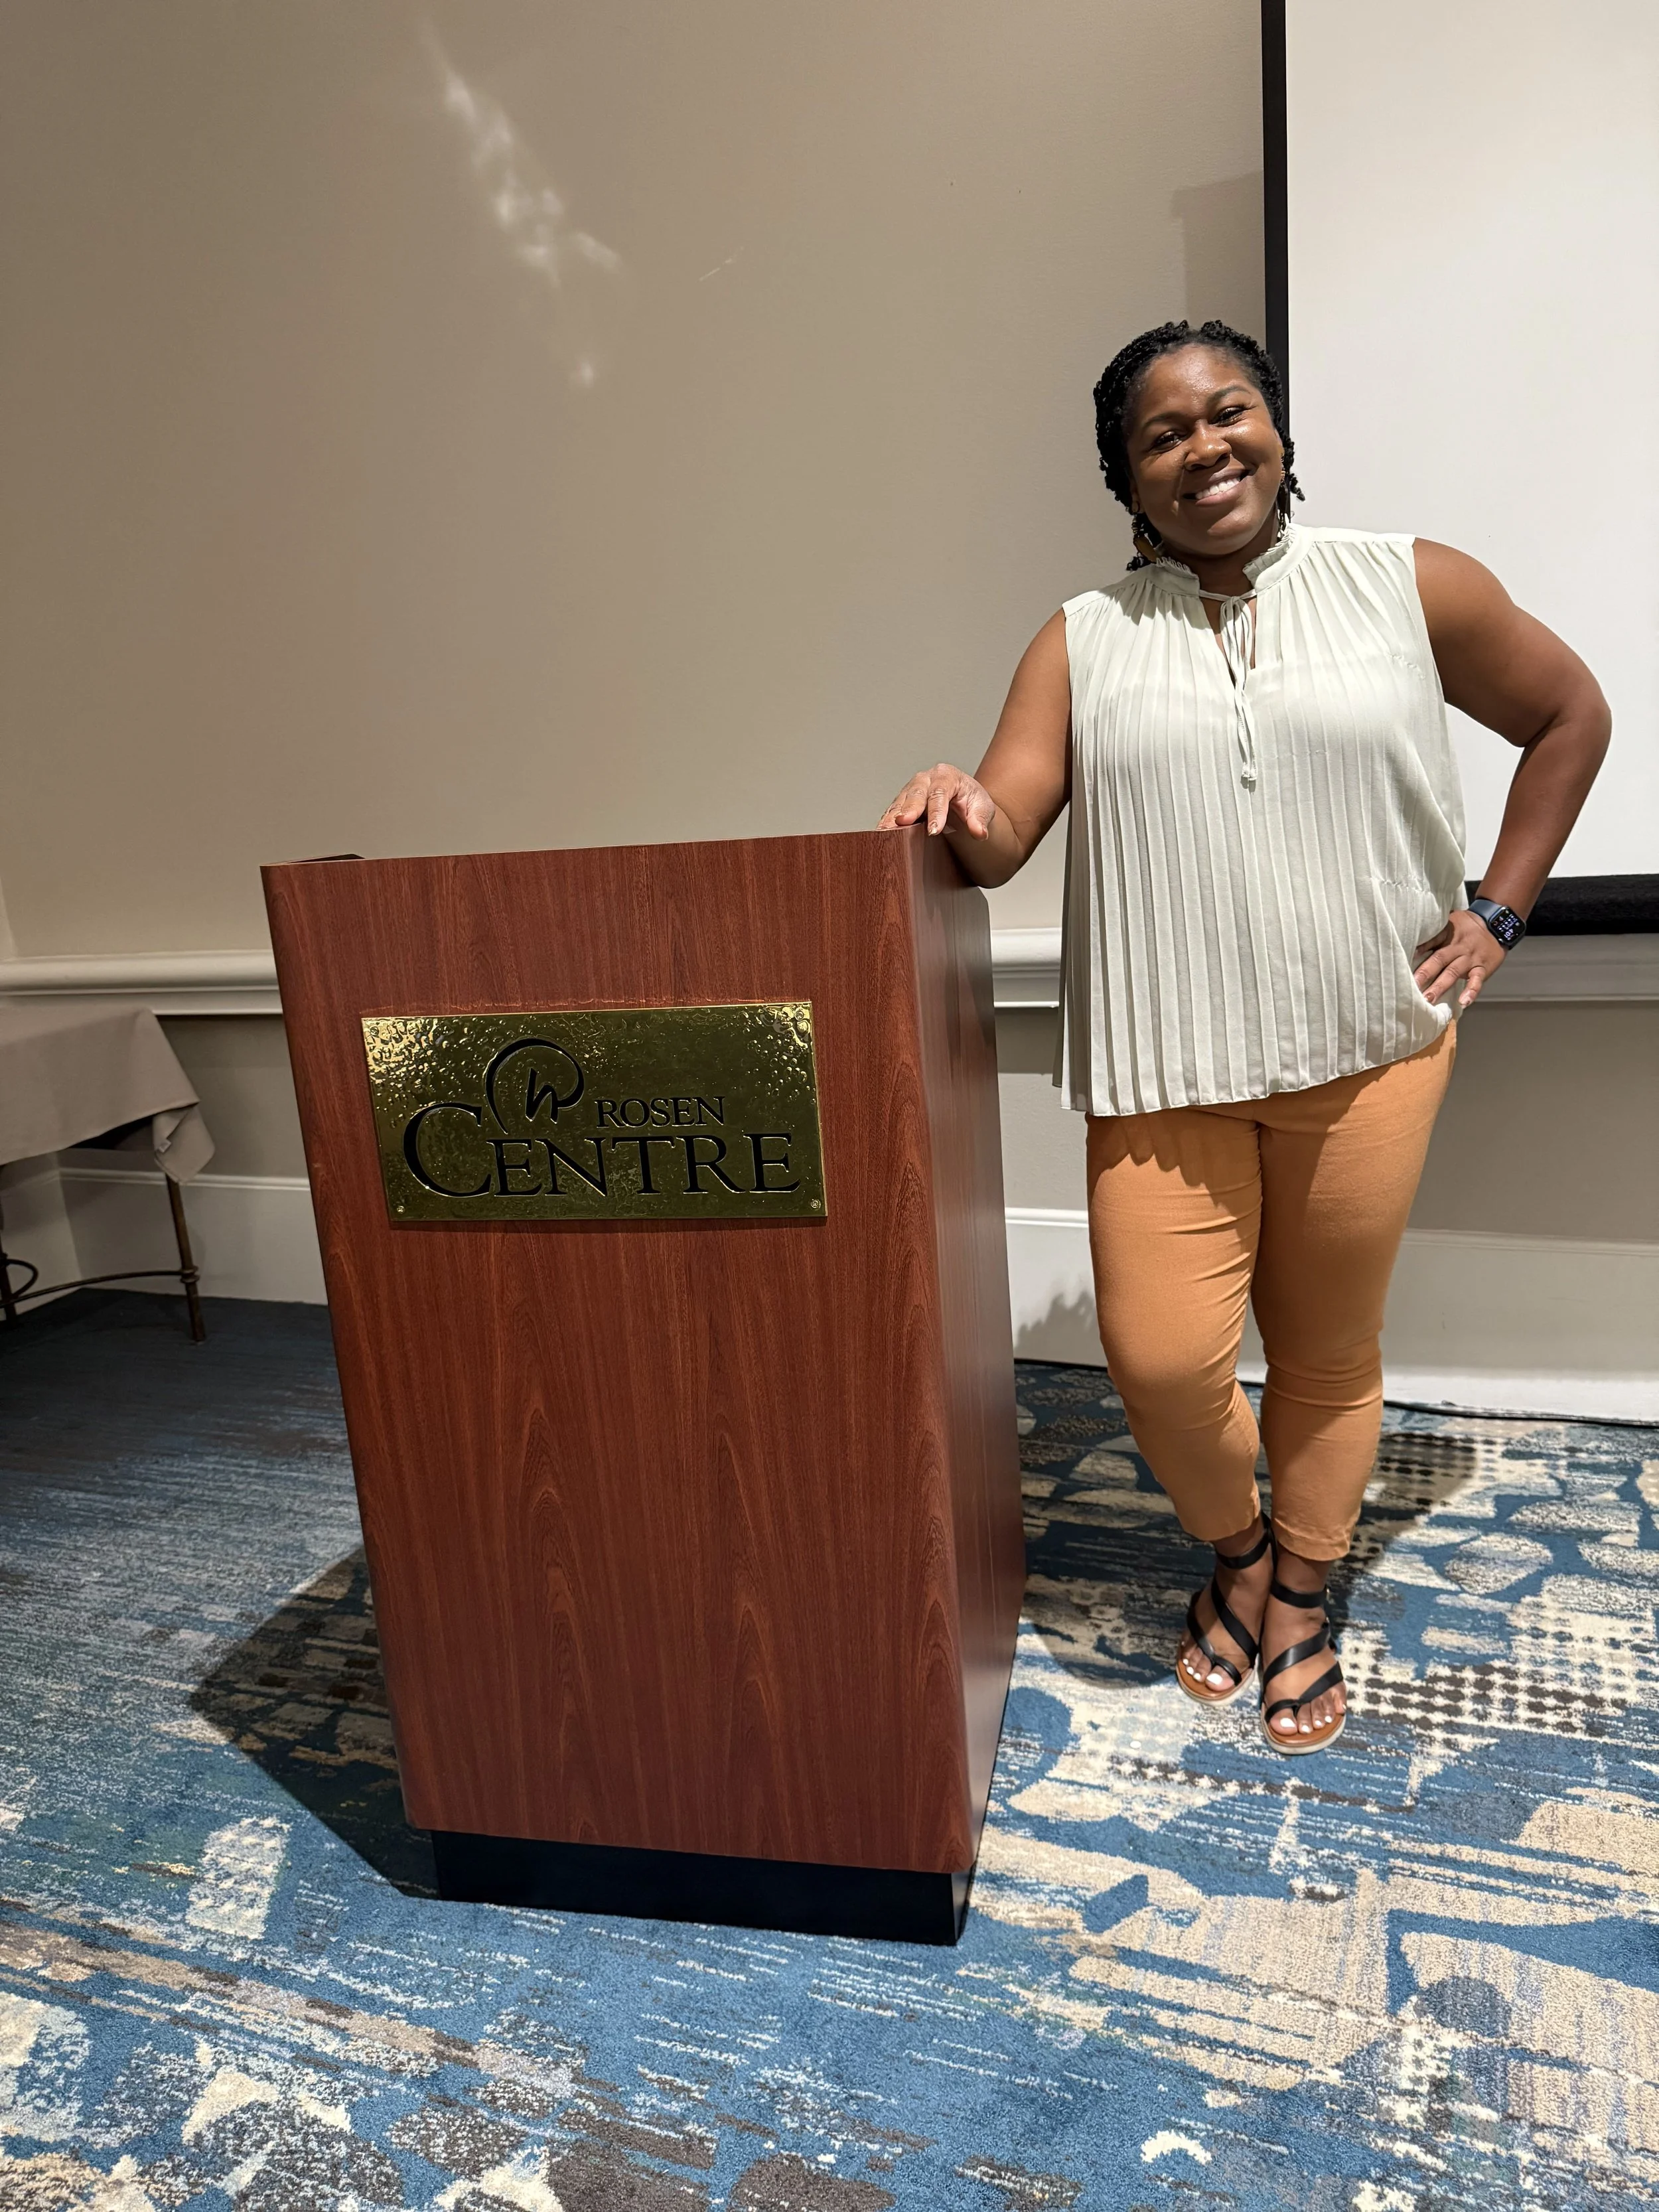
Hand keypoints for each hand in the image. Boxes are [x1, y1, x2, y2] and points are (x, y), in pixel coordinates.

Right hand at [877, 762, 996, 838]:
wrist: (963, 803)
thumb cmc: (972, 802)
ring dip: (893, 817)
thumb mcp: (983, 808)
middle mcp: (926, 778)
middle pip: (916, 793)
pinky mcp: (903, 802)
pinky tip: (882, 833)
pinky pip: (893, 811)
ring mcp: (912, 789)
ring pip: (900, 801)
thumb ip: (980, 819)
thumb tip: (979, 832)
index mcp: (947, 775)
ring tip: (886, 831)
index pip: (940, 792)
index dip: (936, 812)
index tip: (934, 831)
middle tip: (903, 823)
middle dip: (909, 809)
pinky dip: (887, 821)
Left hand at [1413, 908, 1506, 1008]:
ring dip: (1440, 986)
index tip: (1405, 960)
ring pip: (1453, 972)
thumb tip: (1410, 941)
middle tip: (1411, 987)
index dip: (1419, 949)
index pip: (1431, 940)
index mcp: (1447, 934)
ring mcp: (1470, 958)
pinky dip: (1471, 991)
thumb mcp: (1449, 921)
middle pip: (1439, 959)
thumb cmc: (1466, 926)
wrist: (1496, 925)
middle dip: (1424, 974)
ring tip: (1428, 999)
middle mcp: (1457, 946)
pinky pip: (1477, 980)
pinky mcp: (1482, 967)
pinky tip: (1463, 1002)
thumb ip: (1433, 932)